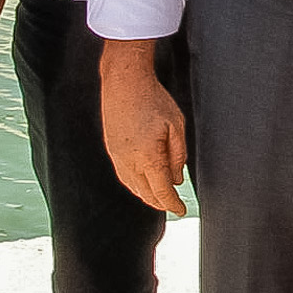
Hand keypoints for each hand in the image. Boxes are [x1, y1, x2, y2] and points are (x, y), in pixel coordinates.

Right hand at [99, 38, 190, 212]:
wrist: (124, 83)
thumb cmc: (153, 100)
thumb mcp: (176, 126)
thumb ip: (178, 156)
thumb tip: (177, 179)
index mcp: (148, 156)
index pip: (161, 191)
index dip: (172, 204)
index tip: (181, 210)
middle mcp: (129, 161)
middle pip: (146, 194)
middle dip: (160, 203)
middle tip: (174, 206)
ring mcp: (117, 156)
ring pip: (133, 187)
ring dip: (147, 196)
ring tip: (160, 198)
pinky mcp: (111, 150)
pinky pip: (124, 176)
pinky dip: (136, 185)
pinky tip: (144, 184)